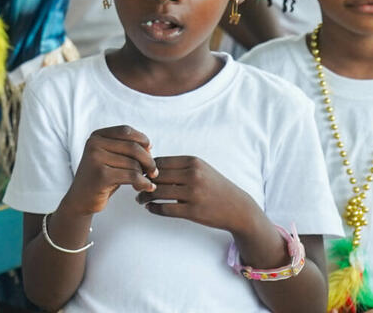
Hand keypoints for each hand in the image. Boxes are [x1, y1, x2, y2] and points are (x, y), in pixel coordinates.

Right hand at [63, 125, 157, 215]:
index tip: (149, 153)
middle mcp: (94, 144)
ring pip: (133, 164)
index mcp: (96, 136)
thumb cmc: (102, 177)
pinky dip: (144, 183)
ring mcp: (95, 159)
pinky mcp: (101, 175)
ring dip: (144, 175)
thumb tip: (149, 146)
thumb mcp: (111, 157)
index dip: (142, 140)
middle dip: (148, 160)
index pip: (126, 131)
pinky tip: (147, 187)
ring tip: (143, 182)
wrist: (81, 199)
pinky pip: (132, 176)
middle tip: (153, 172)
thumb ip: (126, 148)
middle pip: (133, 147)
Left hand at [136, 155, 252, 232]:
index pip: (159, 161)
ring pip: (157, 193)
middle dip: (141, 182)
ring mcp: (193, 194)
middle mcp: (193, 175)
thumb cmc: (215, 186)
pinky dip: (154, 209)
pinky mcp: (193, 211)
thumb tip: (148, 165)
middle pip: (156, 176)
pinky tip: (150, 208)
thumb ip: (179, 166)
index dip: (146, 168)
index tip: (139, 174)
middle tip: (134, 186)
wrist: (238, 208)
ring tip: (140, 199)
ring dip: (144, 196)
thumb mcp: (201, 169)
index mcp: (193, 162)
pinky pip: (165, 209)